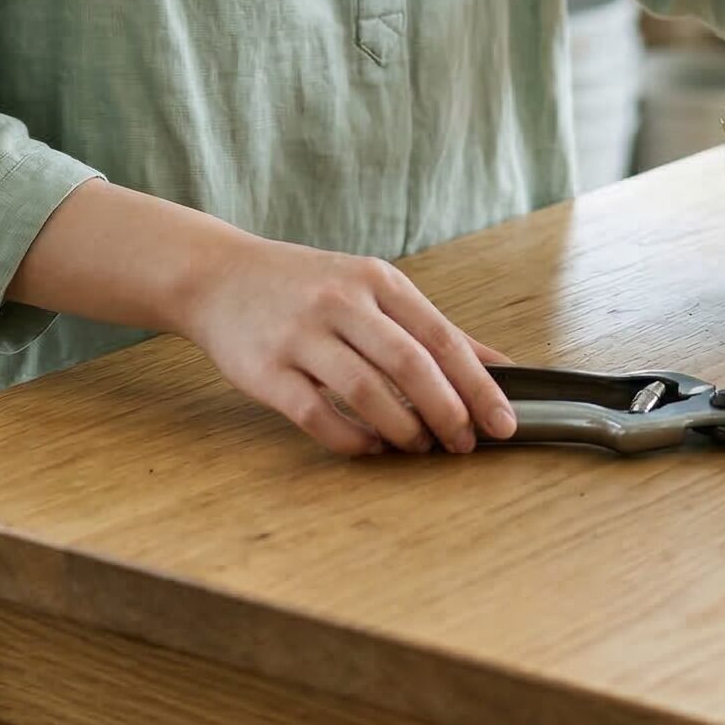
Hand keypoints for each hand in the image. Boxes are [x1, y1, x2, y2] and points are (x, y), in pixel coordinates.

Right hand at [180, 235, 518, 456]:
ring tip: (420, 447)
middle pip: (409, 364)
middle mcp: (342, 302)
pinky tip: (372, 448)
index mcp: (377, 280)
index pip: (441, 336)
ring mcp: (301, 335)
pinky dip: (352, 439)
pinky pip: (316, 415)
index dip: (477, 385)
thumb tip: (498, 366)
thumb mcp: (373, 288)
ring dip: (402, 429)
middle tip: (465, 444)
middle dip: (447, 411)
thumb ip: (431, 328)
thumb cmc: (309, 287)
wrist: (221, 276)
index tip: (503, 422)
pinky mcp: (266, 371)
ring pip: (365, 391)